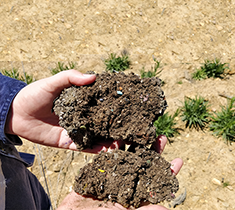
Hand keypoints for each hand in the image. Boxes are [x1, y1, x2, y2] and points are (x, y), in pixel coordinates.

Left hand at [5, 70, 121, 152]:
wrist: (16, 112)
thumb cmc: (34, 93)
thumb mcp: (53, 82)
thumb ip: (71, 77)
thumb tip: (93, 76)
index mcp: (79, 103)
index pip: (99, 105)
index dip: (111, 108)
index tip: (125, 110)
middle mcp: (80, 117)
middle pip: (100, 124)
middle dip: (113, 128)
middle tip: (126, 131)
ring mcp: (74, 130)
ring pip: (95, 137)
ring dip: (107, 141)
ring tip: (120, 144)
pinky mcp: (66, 142)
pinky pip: (82, 147)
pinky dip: (94, 149)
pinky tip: (105, 150)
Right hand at [57, 135, 182, 209]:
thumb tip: (166, 209)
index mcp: (136, 196)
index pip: (156, 183)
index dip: (168, 172)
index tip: (179, 160)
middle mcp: (127, 183)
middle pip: (144, 165)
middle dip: (154, 151)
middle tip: (162, 137)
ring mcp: (113, 175)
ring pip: (128, 156)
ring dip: (136, 144)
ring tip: (143, 130)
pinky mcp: (100, 169)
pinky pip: (108, 155)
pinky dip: (114, 145)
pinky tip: (120, 135)